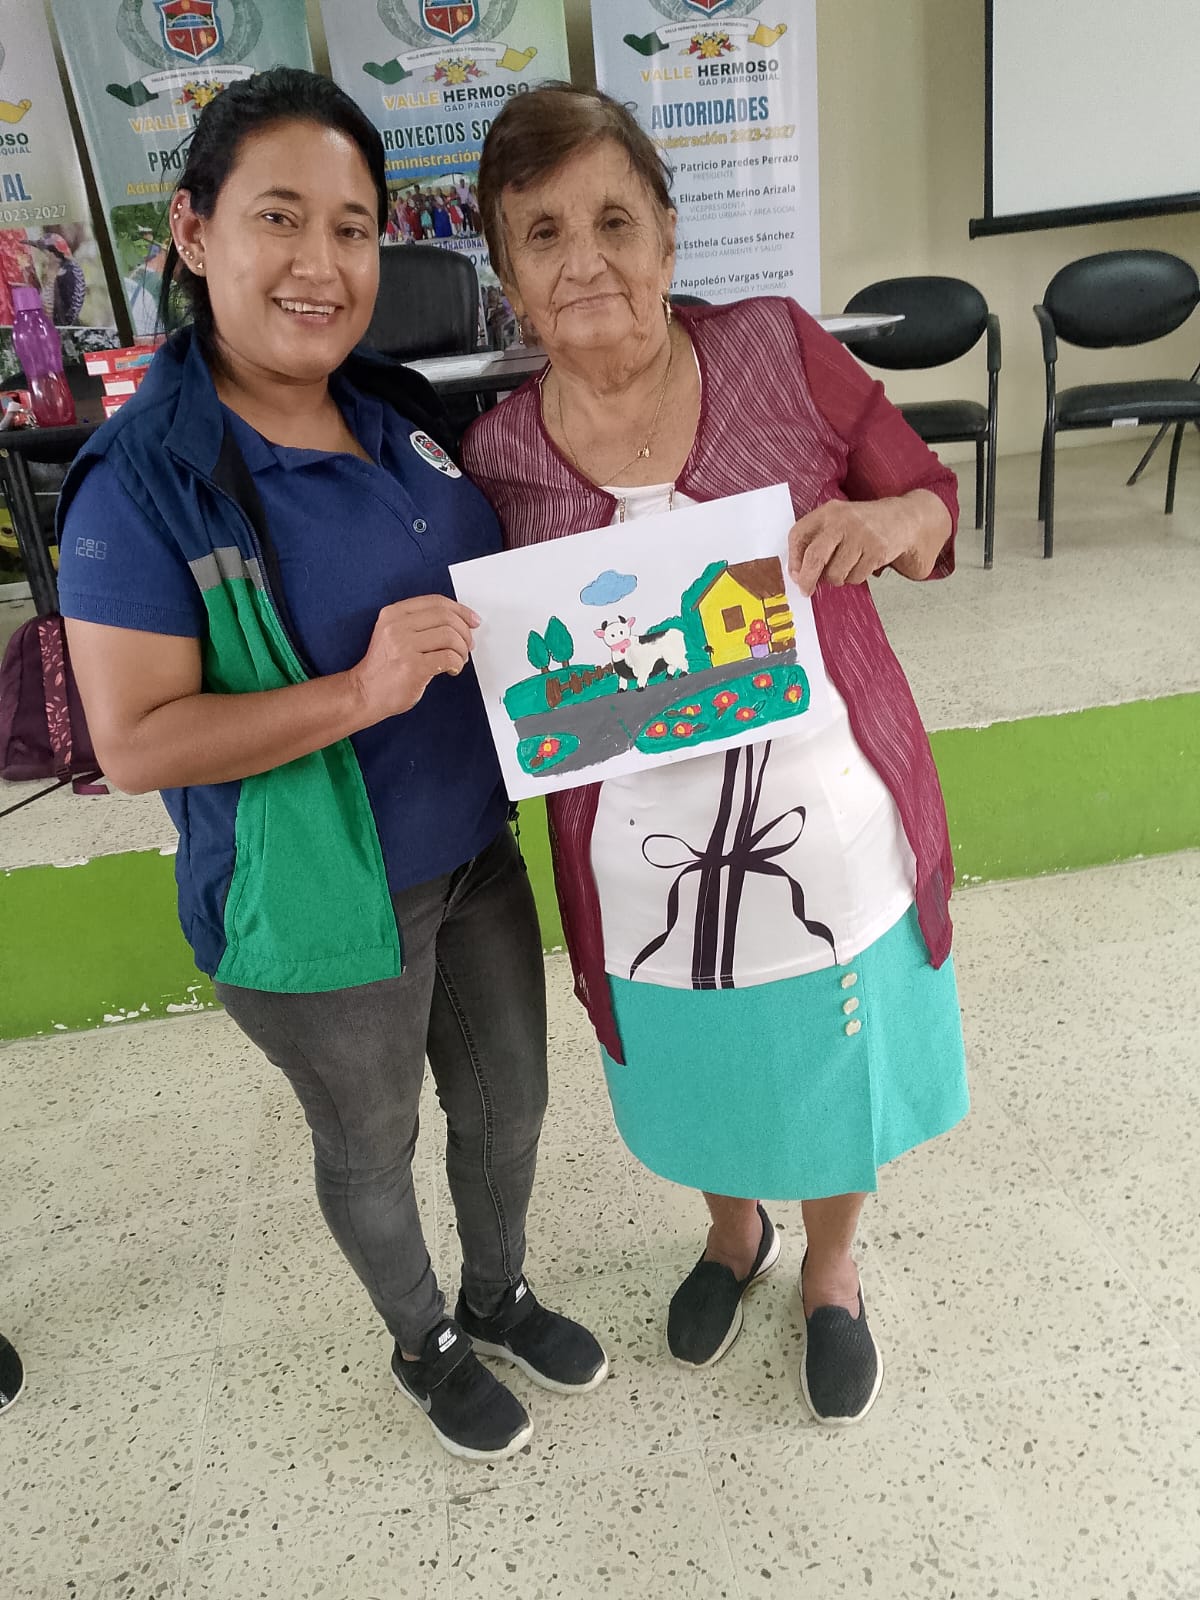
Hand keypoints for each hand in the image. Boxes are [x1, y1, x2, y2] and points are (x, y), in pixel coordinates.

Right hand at [349, 595, 479, 724]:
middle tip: (467, 646)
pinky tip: (452, 669)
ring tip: (458, 660)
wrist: (365, 693)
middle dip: (464, 633)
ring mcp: (403, 646)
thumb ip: (420, 624)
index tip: (472, 620)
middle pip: (446, 618)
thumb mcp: (395, 634)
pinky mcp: (412, 667)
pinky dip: (457, 664)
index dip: (461, 610)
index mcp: (393, 613)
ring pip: (450, 636)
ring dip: (462, 650)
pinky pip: (448, 657)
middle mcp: (396, 626)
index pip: (436, 602)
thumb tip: (460, 622)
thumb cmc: (384, 668)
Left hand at [787, 500, 907, 597]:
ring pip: (836, 573)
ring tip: (846, 566)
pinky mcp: (877, 550)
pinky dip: (855, 578)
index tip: (795, 575)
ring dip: (837, 578)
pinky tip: (861, 564)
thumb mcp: (836, 521)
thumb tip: (799, 574)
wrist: (901, 518)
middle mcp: (843, 521)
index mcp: (827, 512)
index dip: (793, 560)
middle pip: (815, 557)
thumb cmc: (862, 525)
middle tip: (806, 590)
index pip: (798, 535)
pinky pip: (855, 577)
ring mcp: (861, 535)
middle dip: (807, 579)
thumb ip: (816, 541)